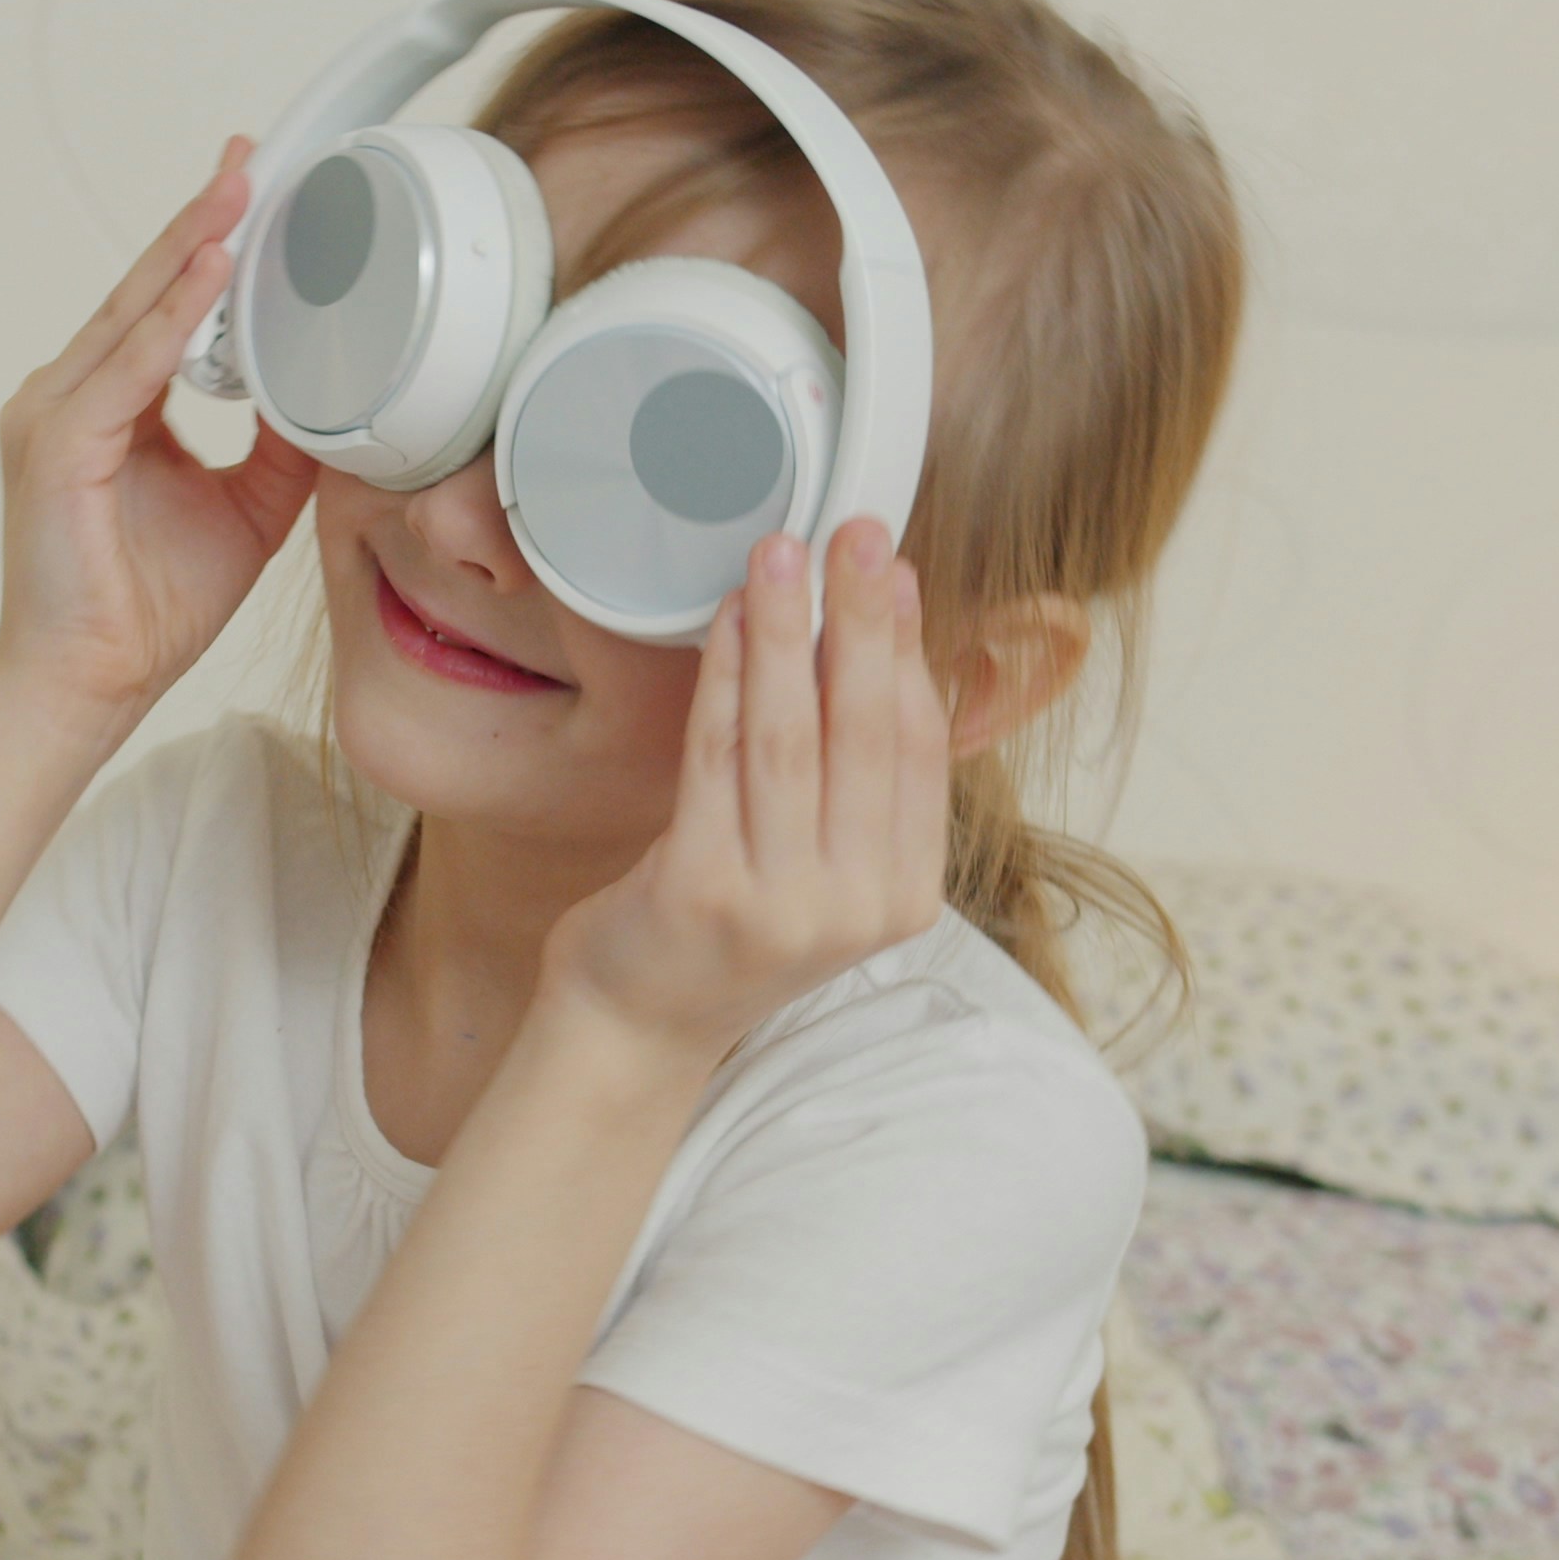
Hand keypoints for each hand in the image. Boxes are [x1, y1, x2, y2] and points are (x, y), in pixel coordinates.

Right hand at [0, 135, 321, 718]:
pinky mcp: (59, 447)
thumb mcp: (245, 510)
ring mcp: (55, 415)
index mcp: (105, 405)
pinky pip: (127, 367)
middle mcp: (70, 395)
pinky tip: (211, 272)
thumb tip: (325, 398)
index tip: (249, 189)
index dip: (204, 246)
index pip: (161, 307)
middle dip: (201, 219)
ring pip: (135, 314)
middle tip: (249, 156)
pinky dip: (171, 317)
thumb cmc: (145, 608)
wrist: (89, 685)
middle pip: (145, 289)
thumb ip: (278, 448)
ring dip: (190, 249)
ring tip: (239, 191)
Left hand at [538, 518, 954, 1058]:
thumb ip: (857, 780)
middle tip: (853, 534)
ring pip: (790, 737)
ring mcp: (782, 905)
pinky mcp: (704, 890)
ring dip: (785, 633)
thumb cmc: (728, 929)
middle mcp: (855, 906)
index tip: (894, 572)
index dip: (909, 650)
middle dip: (860, 619)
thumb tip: (875, 640)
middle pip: (864, 732)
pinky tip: (723, 619)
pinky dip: (722, 677)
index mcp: (904, 896)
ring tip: (781, 556)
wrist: (640, 1025)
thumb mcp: (823, 867)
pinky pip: (717, 757)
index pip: (918, 750)